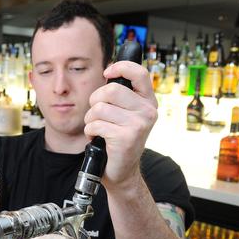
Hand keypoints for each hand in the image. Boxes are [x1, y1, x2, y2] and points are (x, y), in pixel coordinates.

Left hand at [83, 61, 157, 190]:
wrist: (122, 171)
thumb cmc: (119, 139)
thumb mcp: (126, 113)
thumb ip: (122, 95)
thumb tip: (110, 71)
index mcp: (148, 101)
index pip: (140, 73)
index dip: (120, 67)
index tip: (107, 73)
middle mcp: (148, 111)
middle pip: (111, 90)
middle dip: (95, 100)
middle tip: (96, 113)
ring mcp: (139, 124)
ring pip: (99, 108)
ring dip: (90, 119)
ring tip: (96, 127)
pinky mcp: (126, 137)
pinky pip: (96, 125)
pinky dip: (90, 131)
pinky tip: (97, 138)